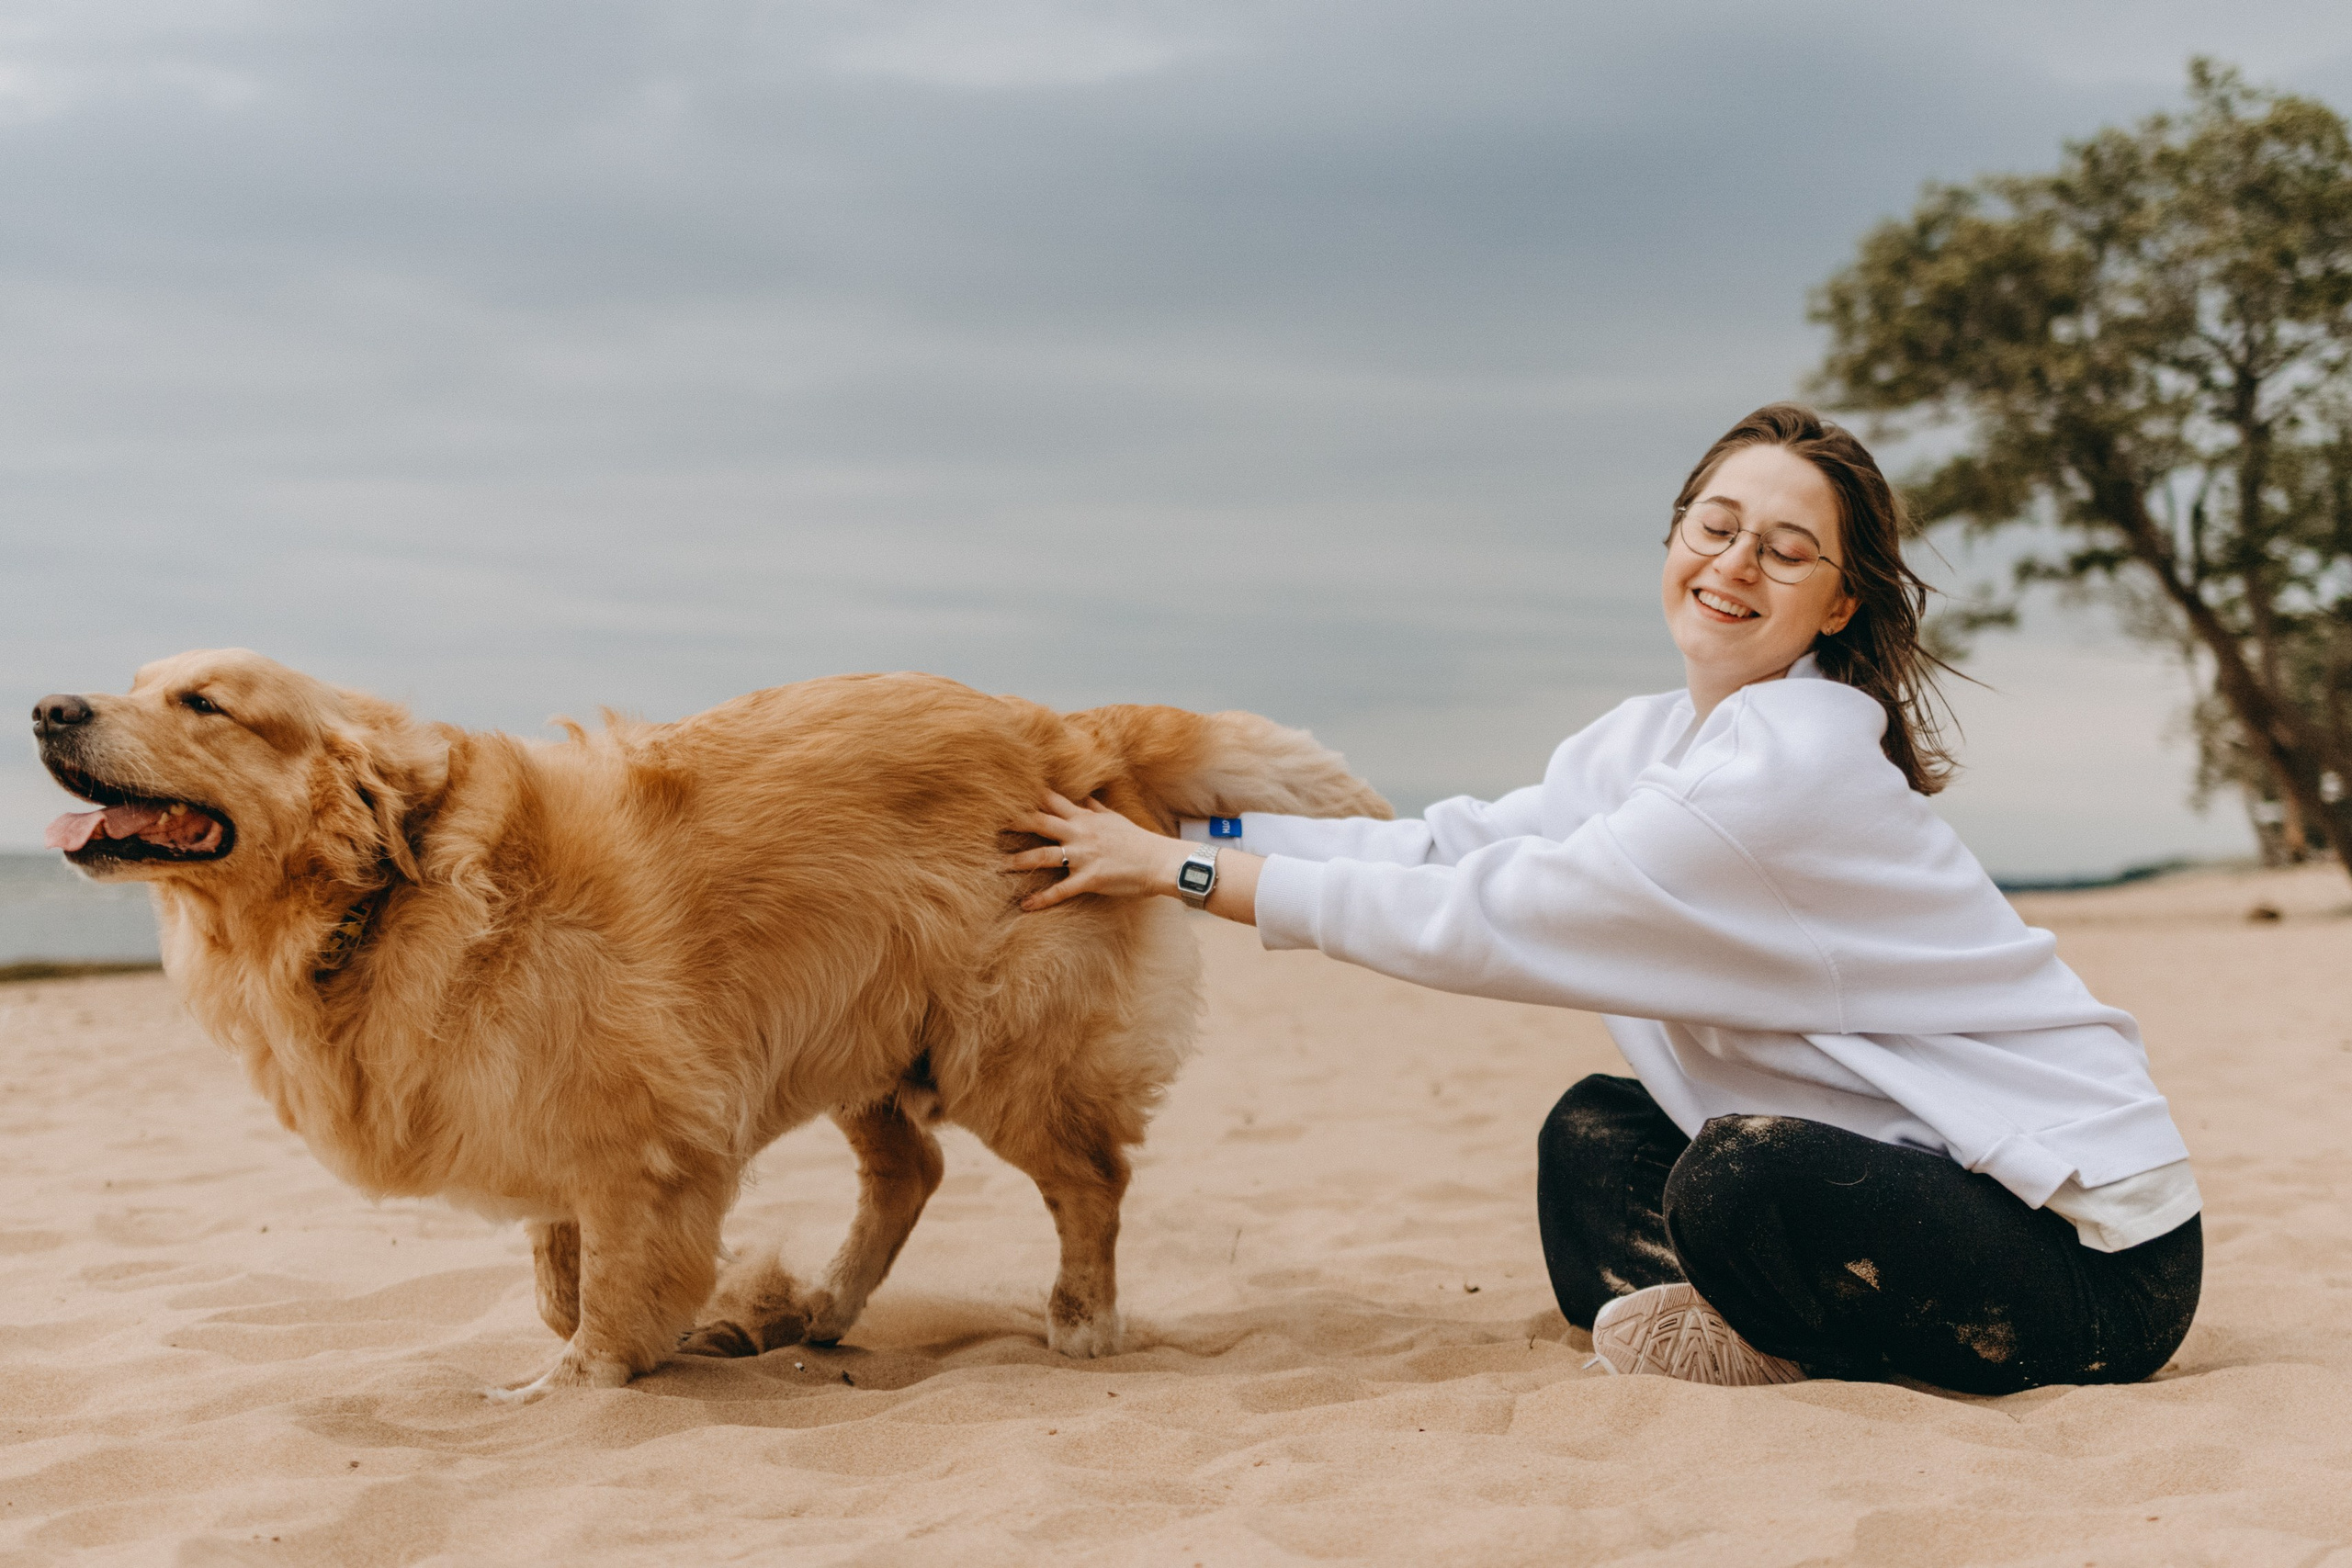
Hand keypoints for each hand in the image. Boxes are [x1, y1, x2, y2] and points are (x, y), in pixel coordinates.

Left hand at [1002, 792, 1188, 911]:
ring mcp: (1083, 856)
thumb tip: (1084, 795)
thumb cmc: (1136, 840)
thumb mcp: (1114, 818)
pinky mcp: (1089, 878)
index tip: (1003, 791)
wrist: (1159, 861)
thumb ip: (1094, 807)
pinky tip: (1025, 905)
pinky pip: (1061, 890)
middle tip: (985, 823)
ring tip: (995, 866)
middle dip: (1012, 821)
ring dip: (1017, 862)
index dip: (1026, 795)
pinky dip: (1042, 898)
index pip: (1050, 800)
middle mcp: (1079, 833)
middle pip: (1038, 821)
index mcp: (1083, 817)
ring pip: (1043, 856)